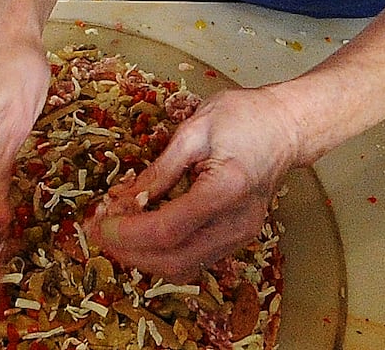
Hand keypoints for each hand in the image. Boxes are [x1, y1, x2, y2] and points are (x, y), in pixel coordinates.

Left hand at [92, 86, 299, 278]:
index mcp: (226, 189)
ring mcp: (240, 236)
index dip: (127, 233)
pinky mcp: (237, 238)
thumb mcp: (194, 129)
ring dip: (143, 258)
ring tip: (114, 233)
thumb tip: (126, 199)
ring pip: (183, 267)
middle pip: (173, 260)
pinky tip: (142, 234)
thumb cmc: (245, 116)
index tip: (99, 223)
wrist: (287, 125)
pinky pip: (195, 258)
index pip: (167, 229)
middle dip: (128, 252)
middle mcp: (236, 223)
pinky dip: (163, 253)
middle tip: (97, 231)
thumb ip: (160, 169)